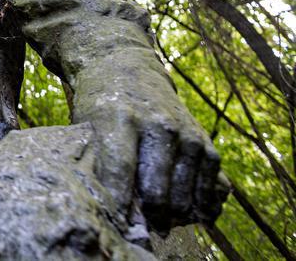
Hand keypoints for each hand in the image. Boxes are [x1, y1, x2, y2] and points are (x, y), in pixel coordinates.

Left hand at [72, 60, 228, 233]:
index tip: (118, 223)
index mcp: (119, 117)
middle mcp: (157, 123)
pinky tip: (194, 215)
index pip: (120, 168)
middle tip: (142, 228)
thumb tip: (110, 207)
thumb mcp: (88, 124)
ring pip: (184, 190)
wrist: (126, 69)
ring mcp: (184, 131)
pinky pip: (209, 180)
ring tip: (162, 224)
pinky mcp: (203, 139)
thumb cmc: (100, 104)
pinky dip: (202, 203)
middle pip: (156, 186)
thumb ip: (98, 162)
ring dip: (175, 215)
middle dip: (149, 216)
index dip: (120, 203)